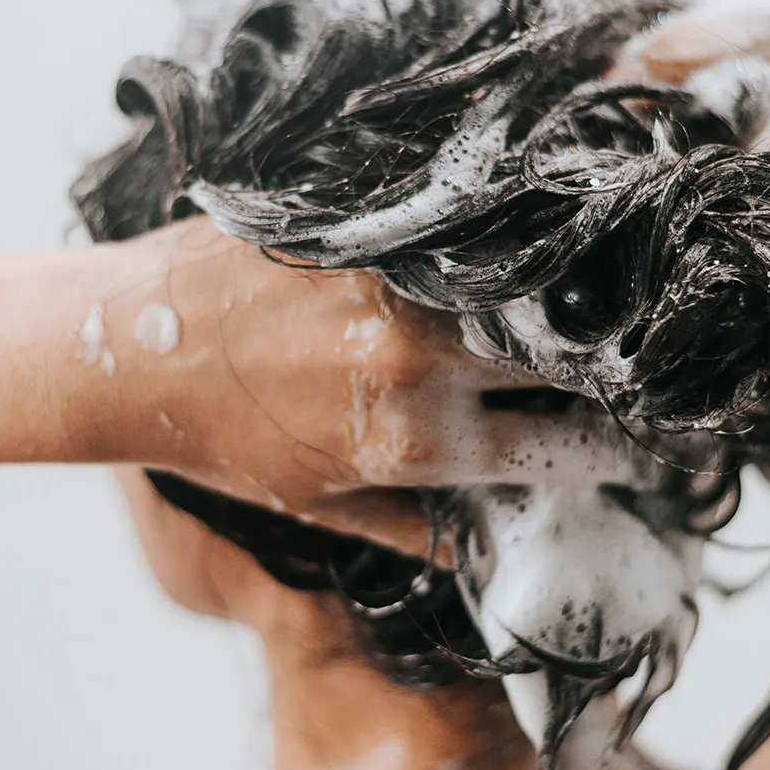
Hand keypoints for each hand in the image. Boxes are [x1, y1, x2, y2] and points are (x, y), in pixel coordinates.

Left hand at [98, 218, 635, 554]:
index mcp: (414, 442)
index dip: (611, 450)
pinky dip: (504, 243)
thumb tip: (487, 541)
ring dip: (563, 298)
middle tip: (623, 362)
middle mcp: (419, 360)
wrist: (133, 348)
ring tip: (589, 299)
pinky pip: (466, 232)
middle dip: (602, 368)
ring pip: (525, 285)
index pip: (556, 450)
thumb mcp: (319, 506)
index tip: (637, 440)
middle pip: (559, 358)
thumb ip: (414, 529)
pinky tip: (530, 235)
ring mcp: (396, 285)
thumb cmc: (223, 441)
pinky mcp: (369, 227)